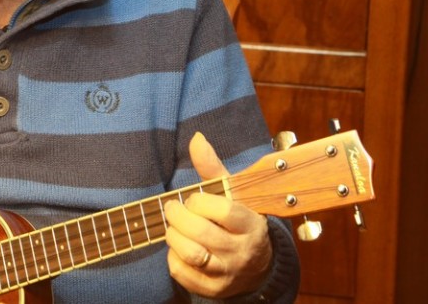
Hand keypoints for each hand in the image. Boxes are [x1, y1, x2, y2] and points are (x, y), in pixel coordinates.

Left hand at [164, 132, 271, 298]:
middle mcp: (242, 251)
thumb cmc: (236, 220)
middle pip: (201, 233)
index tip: (192, 200)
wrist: (255, 264)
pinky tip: (178, 247)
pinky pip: (182, 273)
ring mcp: (228, 273)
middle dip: (177, 217)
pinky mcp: (213, 289)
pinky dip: (172, 257)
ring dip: (173, 236)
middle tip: (172, 209)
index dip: (199, 202)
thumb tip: (196, 138)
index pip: (223, 211)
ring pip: (191, 254)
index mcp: (250, 224)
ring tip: (173, 228)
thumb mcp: (231, 193)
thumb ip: (212, 167)